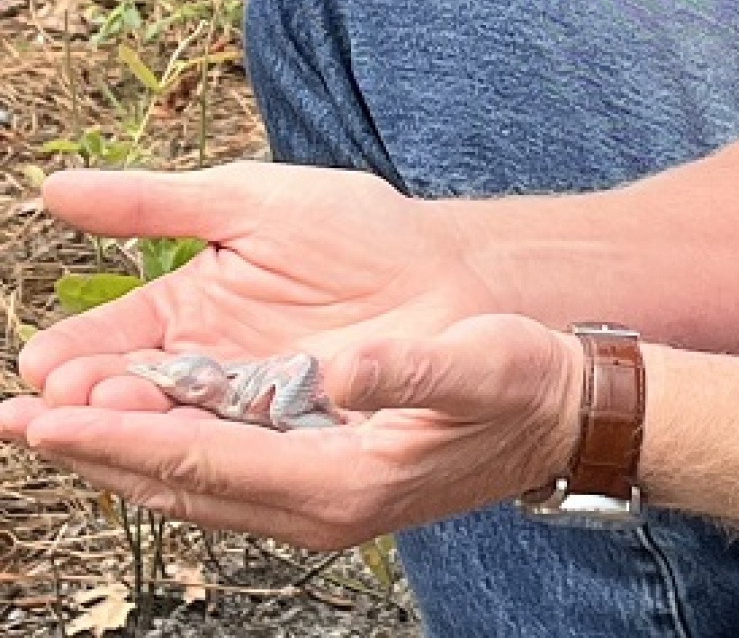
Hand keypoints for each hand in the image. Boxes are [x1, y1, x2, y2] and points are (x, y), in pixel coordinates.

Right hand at [3, 160, 494, 412]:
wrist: (456, 274)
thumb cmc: (359, 228)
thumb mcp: (253, 200)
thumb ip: (156, 202)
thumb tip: (53, 188)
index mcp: (183, 312)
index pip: (111, 343)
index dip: (76, 357)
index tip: (46, 366)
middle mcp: (207, 373)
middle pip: (132, 402)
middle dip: (91, 407)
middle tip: (56, 408)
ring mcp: (250, 415)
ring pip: (180, 437)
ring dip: (138, 436)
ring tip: (104, 421)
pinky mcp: (297, 447)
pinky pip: (245, 460)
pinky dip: (210, 457)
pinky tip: (180, 451)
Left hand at [5, 315, 583, 547]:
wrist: (555, 416)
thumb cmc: (518, 385)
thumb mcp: (474, 367)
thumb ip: (404, 370)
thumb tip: (337, 367)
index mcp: (340, 484)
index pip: (207, 464)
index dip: (125, 440)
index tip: (54, 414)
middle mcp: (313, 501)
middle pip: (180, 482)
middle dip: (94, 452)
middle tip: (17, 420)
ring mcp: (312, 493)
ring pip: (192, 478)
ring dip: (118, 451)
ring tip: (51, 420)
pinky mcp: (316, 472)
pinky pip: (221, 464)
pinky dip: (166, 443)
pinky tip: (138, 416)